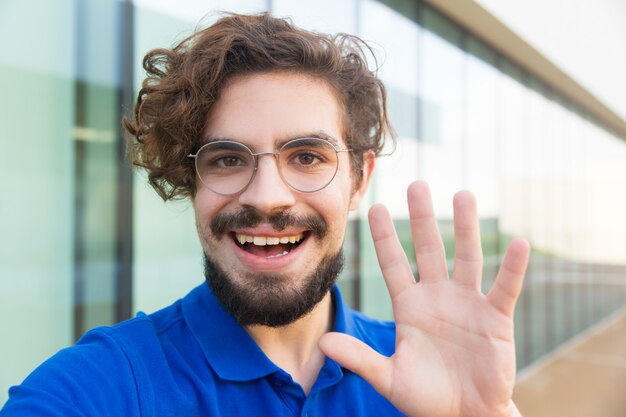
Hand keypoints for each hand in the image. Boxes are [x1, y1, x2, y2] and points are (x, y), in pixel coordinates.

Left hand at [319, 181, 528, 416]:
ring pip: (467, 257)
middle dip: (423, 218)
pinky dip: (513, 267)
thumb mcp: (389, 377)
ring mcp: (468, 304)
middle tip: (418, 185)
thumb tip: (322, 342)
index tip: (376, 207)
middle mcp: (437, 296)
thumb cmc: (425, 398)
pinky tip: (518, 243)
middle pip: (429, 249)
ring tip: (464, 195)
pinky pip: (505, 287)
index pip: (393, 264)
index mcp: (409, 307)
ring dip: (467, 228)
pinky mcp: (496, 318)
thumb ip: (359, 358)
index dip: (385, 237)